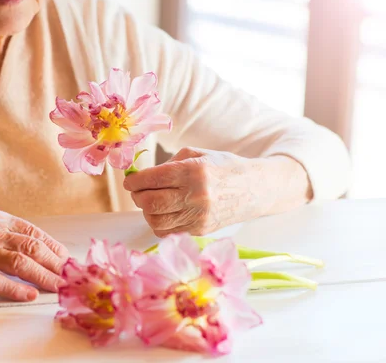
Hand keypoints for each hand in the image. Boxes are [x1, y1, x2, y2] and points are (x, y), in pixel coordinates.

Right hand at [0, 199, 68, 300]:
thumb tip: (28, 244)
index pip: (34, 233)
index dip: (55, 248)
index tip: (69, 260)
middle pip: (33, 248)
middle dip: (57, 265)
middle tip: (73, 277)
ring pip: (20, 263)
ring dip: (44, 277)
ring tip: (59, 288)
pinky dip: (13, 289)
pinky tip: (27, 295)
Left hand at [124, 147, 311, 236]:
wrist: (255, 189)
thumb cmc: (223, 167)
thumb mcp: (197, 155)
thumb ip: (168, 164)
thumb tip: (141, 176)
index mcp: (193, 171)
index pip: (152, 179)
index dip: (135, 181)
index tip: (130, 181)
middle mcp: (196, 195)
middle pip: (150, 203)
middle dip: (137, 197)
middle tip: (137, 191)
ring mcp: (199, 216)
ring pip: (156, 221)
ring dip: (147, 211)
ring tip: (151, 201)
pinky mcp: (200, 230)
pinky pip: (168, 231)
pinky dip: (159, 223)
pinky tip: (164, 213)